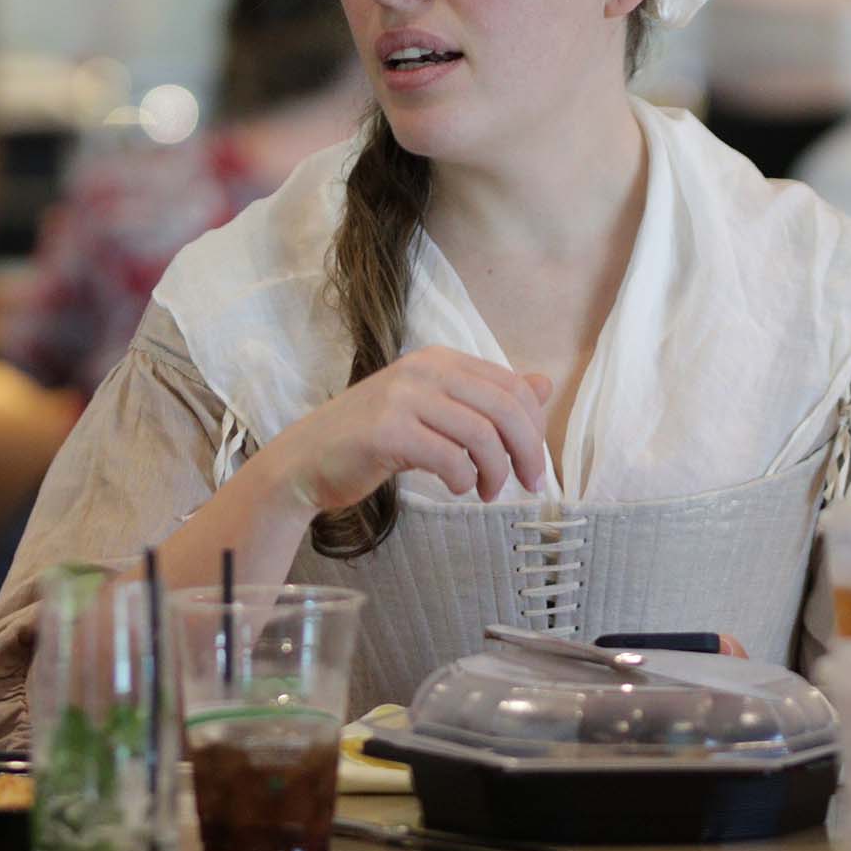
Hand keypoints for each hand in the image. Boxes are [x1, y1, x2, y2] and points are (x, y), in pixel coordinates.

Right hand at [266, 346, 556, 512]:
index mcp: (439, 359)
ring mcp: (403, 397)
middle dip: (527, 451)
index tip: (534, 464)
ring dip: (496, 471)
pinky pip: (450, 458)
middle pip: (505, 407)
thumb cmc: (371, 440)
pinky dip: (464, 479)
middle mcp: (423, 369)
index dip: (535, 427)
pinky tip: (458, 488)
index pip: (512, 386)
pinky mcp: (387, 430)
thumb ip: (486, 399)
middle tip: (529, 484)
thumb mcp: (435, 412)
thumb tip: (545, 384)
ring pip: (482, 434)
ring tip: (487, 491)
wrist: (304, 461)